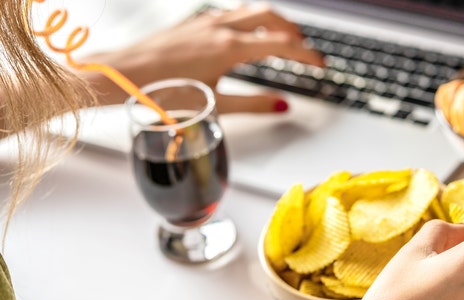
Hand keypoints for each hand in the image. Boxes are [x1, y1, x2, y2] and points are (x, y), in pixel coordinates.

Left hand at [80, 3, 323, 111]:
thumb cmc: (163, 92)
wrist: (124, 75)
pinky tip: (249, 33)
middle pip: (272, 18)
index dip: (307, 56)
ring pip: (253, 11)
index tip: (321, 65)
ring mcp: (207, 21)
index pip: (282, 45)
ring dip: (275, 22)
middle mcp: (220, 28)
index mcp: (229, 48)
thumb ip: (254, 105)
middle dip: (295, 33)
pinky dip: (252, 21)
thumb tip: (282, 105)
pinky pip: (233, 13)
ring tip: (285, 39)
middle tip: (307, 51)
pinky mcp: (195, 22)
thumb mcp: (215, 103)